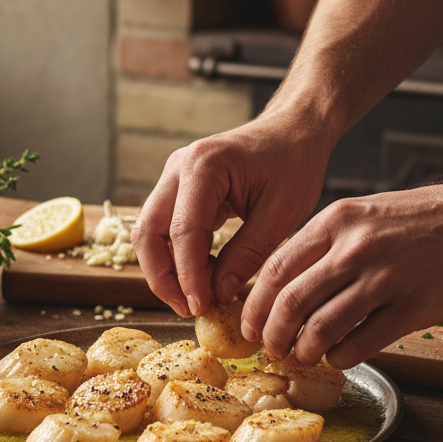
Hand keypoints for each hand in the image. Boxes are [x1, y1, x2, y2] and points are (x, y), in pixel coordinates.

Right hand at [130, 112, 331, 317]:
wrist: (293, 131)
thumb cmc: (294, 163)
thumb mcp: (282, 213)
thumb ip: (249, 253)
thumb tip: (219, 294)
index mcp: (204, 166)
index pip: (183, 231)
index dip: (188, 275)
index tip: (201, 308)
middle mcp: (178, 167)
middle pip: (149, 232)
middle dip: (163, 277)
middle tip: (189, 310)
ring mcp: (173, 177)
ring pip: (148, 232)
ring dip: (164, 270)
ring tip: (194, 300)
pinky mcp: (177, 189)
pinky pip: (162, 228)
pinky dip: (174, 256)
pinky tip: (201, 278)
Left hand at [239, 176, 442, 367]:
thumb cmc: (420, 218)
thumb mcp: (361, 213)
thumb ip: (323, 243)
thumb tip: (282, 283)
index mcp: (335, 221)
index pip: (276, 268)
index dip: (256, 304)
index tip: (250, 324)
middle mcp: (354, 248)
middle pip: (291, 301)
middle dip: (273, 334)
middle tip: (270, 349)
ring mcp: (385, 278)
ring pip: (322, 327)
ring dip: (305, 350)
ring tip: (303, 357)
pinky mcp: (413, 307)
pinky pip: (361, 343)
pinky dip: (342, 357)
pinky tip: (340, 357)